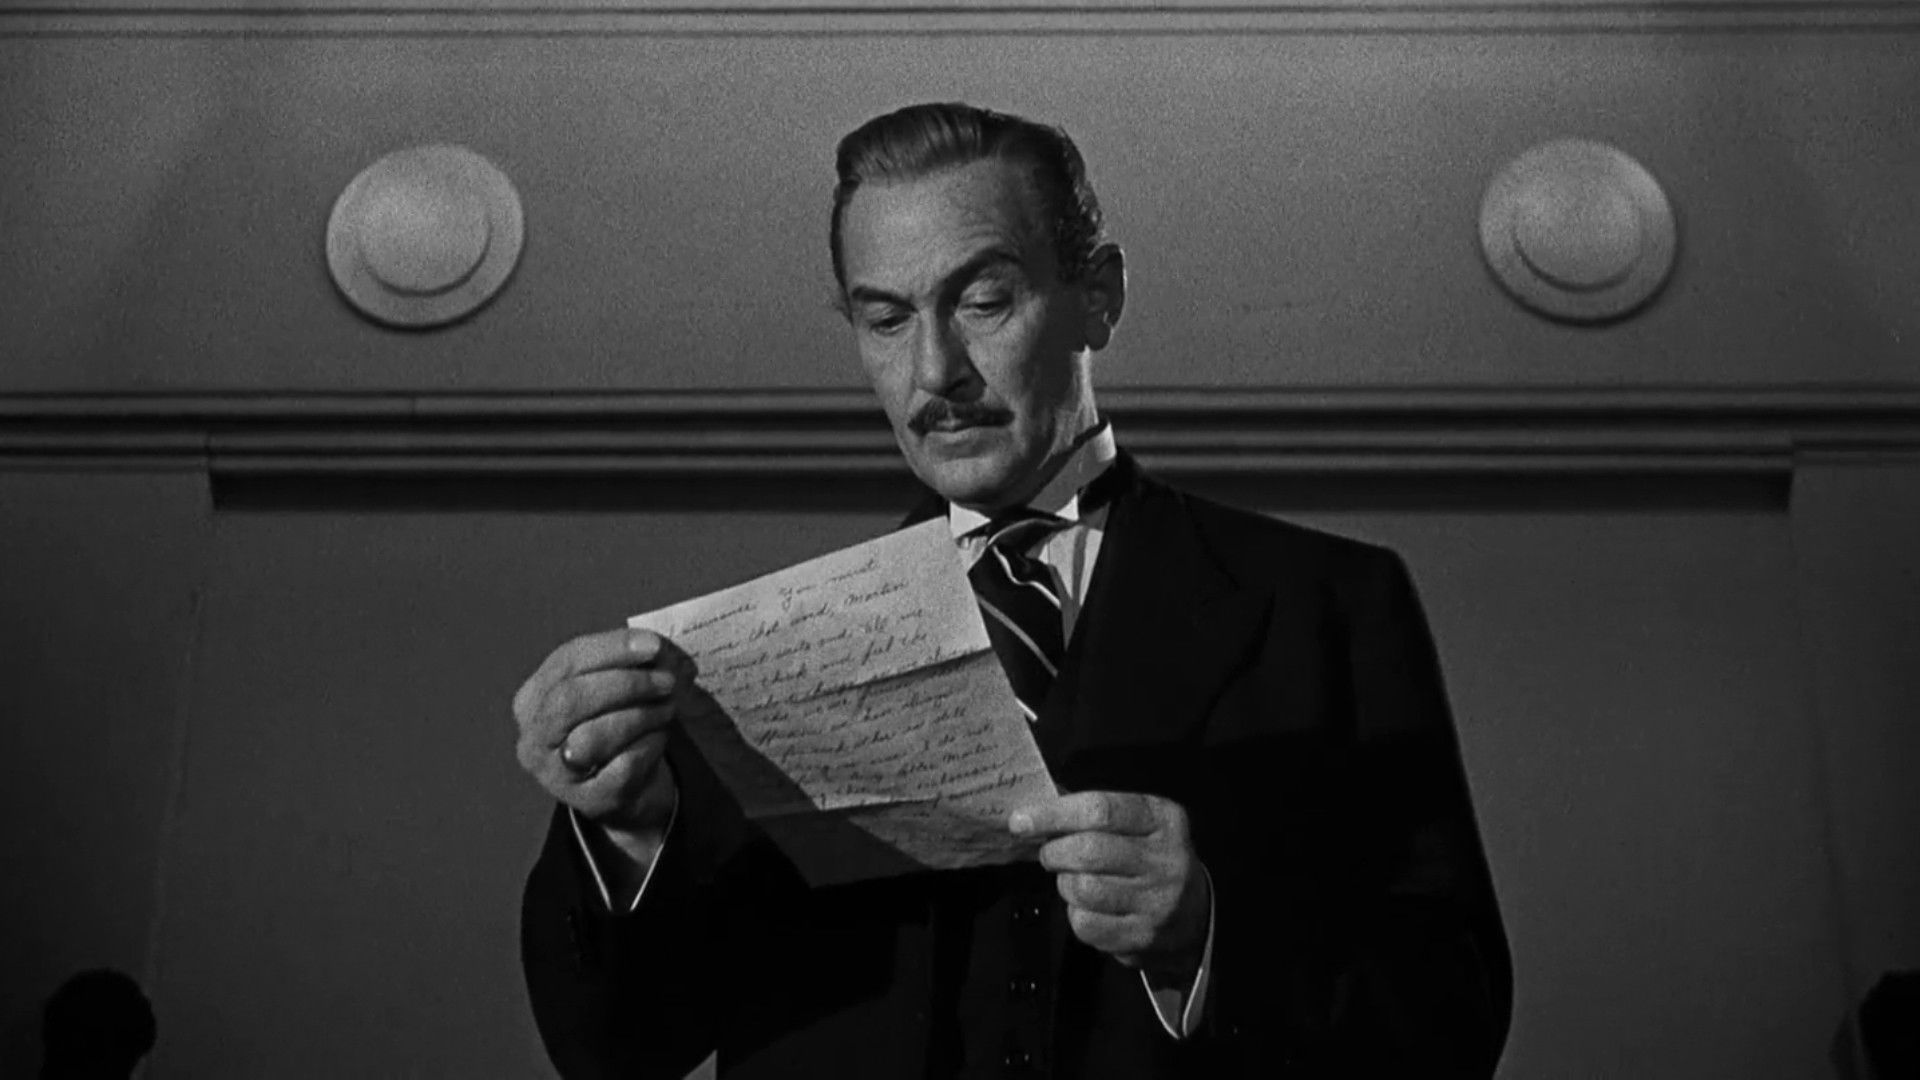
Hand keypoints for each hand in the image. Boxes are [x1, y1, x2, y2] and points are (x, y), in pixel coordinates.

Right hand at [512, 628, 688, 835]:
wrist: (625, 787)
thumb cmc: (615, 724)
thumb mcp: (613, 687)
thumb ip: (628, 663)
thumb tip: (658, 648)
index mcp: (532, 699)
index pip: (566, 662)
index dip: (611, 649)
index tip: (653, 646)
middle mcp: (533, 738)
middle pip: (571, 699)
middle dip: (626, 684)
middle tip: (666, 681)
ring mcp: (555, 774)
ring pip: (592, 737)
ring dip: (640, 716)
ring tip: (667, 708)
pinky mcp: (588, 800)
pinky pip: (622, 767)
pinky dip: (649, 746)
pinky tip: (659, 737)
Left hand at [1011, 792, 1211, 981]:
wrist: (1194, 917)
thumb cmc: (1150, 859)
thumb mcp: (1138, 824)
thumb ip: (1094, 812)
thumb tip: (1037, 808)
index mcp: (1163, 820)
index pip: (1101, 810)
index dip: (1054, 814)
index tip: (1022, 820)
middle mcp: (1165, 860)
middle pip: (1089, 850)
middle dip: (1055, 851)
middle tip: (1050, 853)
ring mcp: (1157, 902)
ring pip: (1083, 889)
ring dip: (1064, 883)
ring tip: (1072, 879)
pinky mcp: (1142, 937)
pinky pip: (1086, 924)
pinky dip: (1074, 914)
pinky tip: (1087, 906)